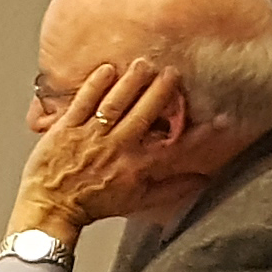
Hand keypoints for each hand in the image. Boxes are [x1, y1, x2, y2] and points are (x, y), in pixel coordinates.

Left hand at [14, 59, 185, 240]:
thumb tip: (203, 180)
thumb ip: (172, 188)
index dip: (199, 133)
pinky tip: (107, 68)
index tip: (219, 119)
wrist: (52, 207)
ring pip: (116, 102)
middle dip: (161, 90)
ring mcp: (91, 135)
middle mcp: (117, 148)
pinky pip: (83, 101)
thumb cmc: (93, 203)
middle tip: (173, 71)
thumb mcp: (138, 201)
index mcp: (137, 166)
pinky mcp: (66, 127)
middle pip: (145, 112)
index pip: (175, 146)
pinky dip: (95, 84)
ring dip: (131, 81)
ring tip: (144, 64)